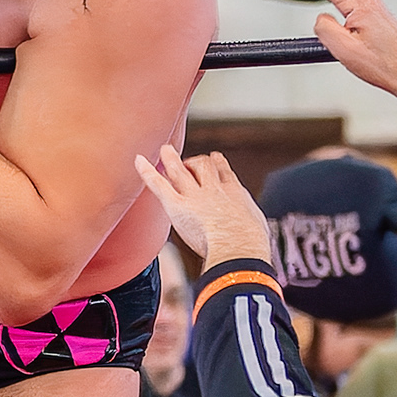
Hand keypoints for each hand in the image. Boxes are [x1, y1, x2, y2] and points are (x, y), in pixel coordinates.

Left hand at [134, 145, 272, 268]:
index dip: (219, 165)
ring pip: (181, 170)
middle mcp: (214, 190)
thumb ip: (252, 231)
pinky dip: (147, 172)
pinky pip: (159, 185)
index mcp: (236, 195)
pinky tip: (138, 160)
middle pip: (204, 167)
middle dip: (196, 161)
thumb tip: (254, 244)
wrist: (239, 247)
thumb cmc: (251, 247)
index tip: (215, 159)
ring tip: (165, 149)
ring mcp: (195, 196)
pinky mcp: (177, 205)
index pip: (226, 174)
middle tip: (189, 160)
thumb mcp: (258, 232)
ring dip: (171, 158)